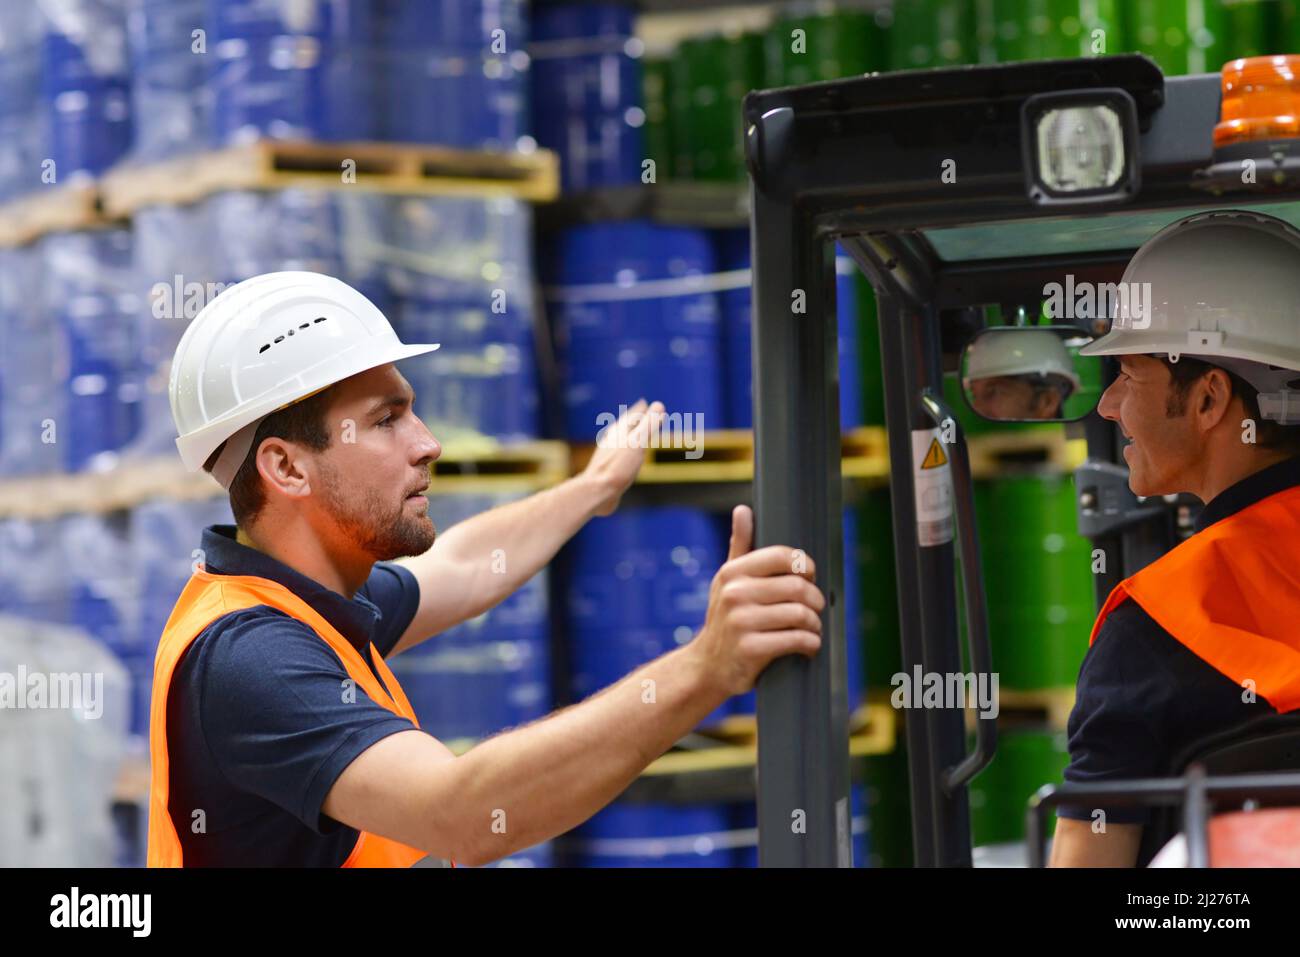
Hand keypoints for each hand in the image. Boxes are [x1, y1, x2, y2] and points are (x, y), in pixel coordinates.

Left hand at [582, 398, 664, 516]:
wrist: (596, 492)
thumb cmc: (618, 466)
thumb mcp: (637, 443)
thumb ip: (648, 425)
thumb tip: (658, 405)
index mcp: (619, 433)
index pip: (631, 417)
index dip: (640, 411)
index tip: (645, 404)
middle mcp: (611, 442)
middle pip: (623, 427)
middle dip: (632, 421)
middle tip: (639, 414)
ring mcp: (607, 456)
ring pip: (618, 441)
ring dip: (627, 436)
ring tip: (631, 435)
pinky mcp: (606, 471)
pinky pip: (616, 456)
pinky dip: (623, 452)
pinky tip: (622, 461)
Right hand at [687, 505, 824, 697]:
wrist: (708, 666)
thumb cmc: (726, 619)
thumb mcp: (727, 581)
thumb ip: (739, 546)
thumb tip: (743, 510)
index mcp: (733, 573)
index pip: (783, 556)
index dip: (806, 566)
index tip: (810, 578)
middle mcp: (734, 594)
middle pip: (798, 587)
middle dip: (815, 600)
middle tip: (816, 609)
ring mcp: (741, 622)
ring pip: (800, 614)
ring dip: (815, 624)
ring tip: (813, 629)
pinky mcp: (750, 649)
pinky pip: (797, 639)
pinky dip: (811, 643)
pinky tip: (809, 645)